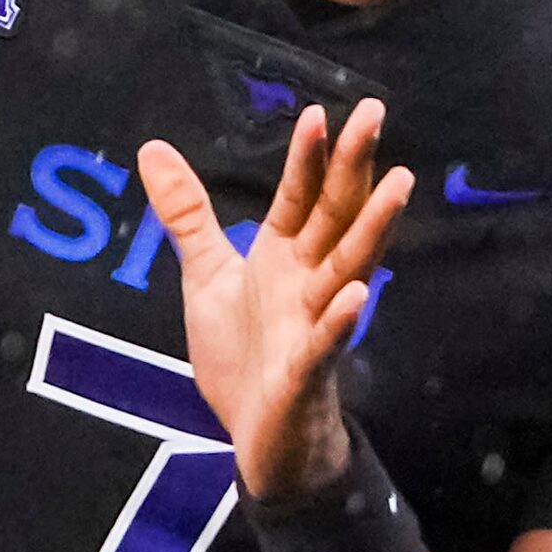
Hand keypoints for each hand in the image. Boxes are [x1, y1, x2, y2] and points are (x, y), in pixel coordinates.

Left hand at [138, 100, 412, 501]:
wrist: (262, 440)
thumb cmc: (245, 355)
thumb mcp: (207, 275)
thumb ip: (187, 214)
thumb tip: (152, 147)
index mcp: (285, 256)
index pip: (301, 196)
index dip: (309, 156)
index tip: (321, 111)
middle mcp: (309, 280)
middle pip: (336, 215)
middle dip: (354, 166)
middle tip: (375, 113)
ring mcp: (315, 324)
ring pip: (349, 267)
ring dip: (373, 226)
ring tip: (399, 183)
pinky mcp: (309, 371)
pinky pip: (327, 342)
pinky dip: (341, 319)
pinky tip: (355, 294)